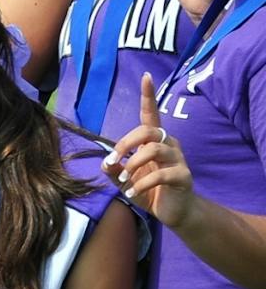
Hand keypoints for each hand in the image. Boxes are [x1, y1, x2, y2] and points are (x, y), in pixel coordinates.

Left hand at [105, 72, 194, 227]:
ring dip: (133, 165)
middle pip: (148, 130)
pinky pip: (162, 174)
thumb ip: (114, 170)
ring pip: (155, 149)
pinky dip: (142, 184)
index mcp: (154, 141)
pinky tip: (132, 193)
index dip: (148, 96)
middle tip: (113, 161)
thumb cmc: (150, 191)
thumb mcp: (126, 180)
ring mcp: (178, 159)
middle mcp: (168, 144)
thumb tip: (104, 162)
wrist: (175, 212)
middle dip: (126, 143)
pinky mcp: (183, 176)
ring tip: (124, 181)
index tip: (146, 76)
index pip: (151, 114)